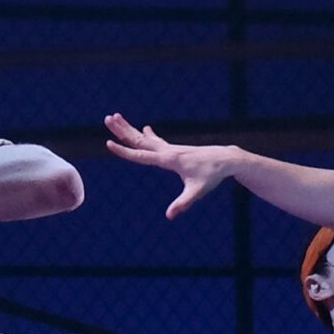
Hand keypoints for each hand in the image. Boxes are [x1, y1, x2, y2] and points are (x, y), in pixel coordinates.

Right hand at [103, 113, 236, 218]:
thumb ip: (182, 204)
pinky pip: (157, 141)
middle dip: (122, 130)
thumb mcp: (196, 192)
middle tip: (107, 118)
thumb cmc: (211, 176)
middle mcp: (167, 151)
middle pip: (139, 139)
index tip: (108, 143)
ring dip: (130, 128)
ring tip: (116, 117)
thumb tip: (170, 216)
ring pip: (145, 137)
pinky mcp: (176, 150)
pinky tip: (145, 128)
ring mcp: (171, 148)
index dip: (123, 151)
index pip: (140, 155)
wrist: (226, 159)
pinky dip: (148, 135)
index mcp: (168, 159)